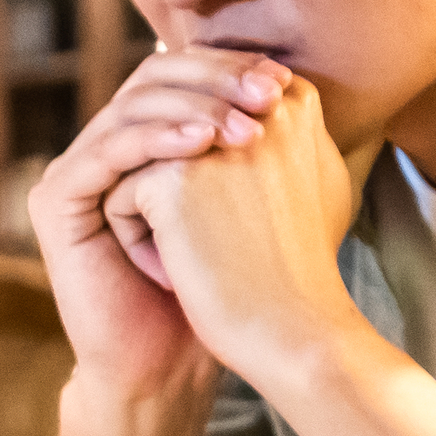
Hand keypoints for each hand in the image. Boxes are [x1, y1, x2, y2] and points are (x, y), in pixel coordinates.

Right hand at [28, 48, 294, 402]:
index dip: (230, 66)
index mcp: (141, 139)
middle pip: (152, 77)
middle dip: (215, 79)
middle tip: (267, 91)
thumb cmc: (216, 292)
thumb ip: (255, 146)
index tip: (285, 79)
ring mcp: (74, 171)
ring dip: (195, 107)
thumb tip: (303, 86)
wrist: (169, 365)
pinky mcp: (55, 201)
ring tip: (246, 125)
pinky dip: (157, 140)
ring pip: (131, 108)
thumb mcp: (246, 202)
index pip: (180, 72)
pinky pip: (107, 152)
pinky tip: (204, 144)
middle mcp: (103, 147)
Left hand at [120, 74, 374, 384]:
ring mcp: (213, 138)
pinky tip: (177, 275)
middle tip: (217, 248)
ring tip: (197, 258)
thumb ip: (285, 134)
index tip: (241, 226)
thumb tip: (262, 96)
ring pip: (140, 166)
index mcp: (294, 101)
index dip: (203, 173)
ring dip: (153, 217)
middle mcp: (256, 106)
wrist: (294, 339)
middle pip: (168, 136)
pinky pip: (119, 196)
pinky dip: (137, 242)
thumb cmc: (302, 272)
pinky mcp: (172, 177)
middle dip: (174, 191)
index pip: (206, 114)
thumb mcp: (316, 181)